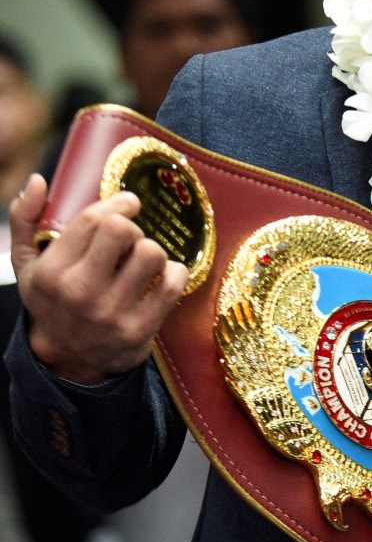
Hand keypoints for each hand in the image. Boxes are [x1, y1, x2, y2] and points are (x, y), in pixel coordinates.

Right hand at [10, 174, 188, 383]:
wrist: (70, 361)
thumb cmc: (54, 300)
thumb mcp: (28, 264)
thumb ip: (25, 220)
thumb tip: (38, 180)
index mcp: (51, 273)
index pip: (95, 219)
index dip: (119, 203)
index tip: (128, 205)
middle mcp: (79, 293)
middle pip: (123, 230)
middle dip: (132, 228)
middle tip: (129, 240)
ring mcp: (111, 314)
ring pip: (153, 253)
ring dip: (153, 252)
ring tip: (141, 263)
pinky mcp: (140, 330)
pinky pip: (174, 282)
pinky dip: (175, 273)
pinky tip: (160, 279)